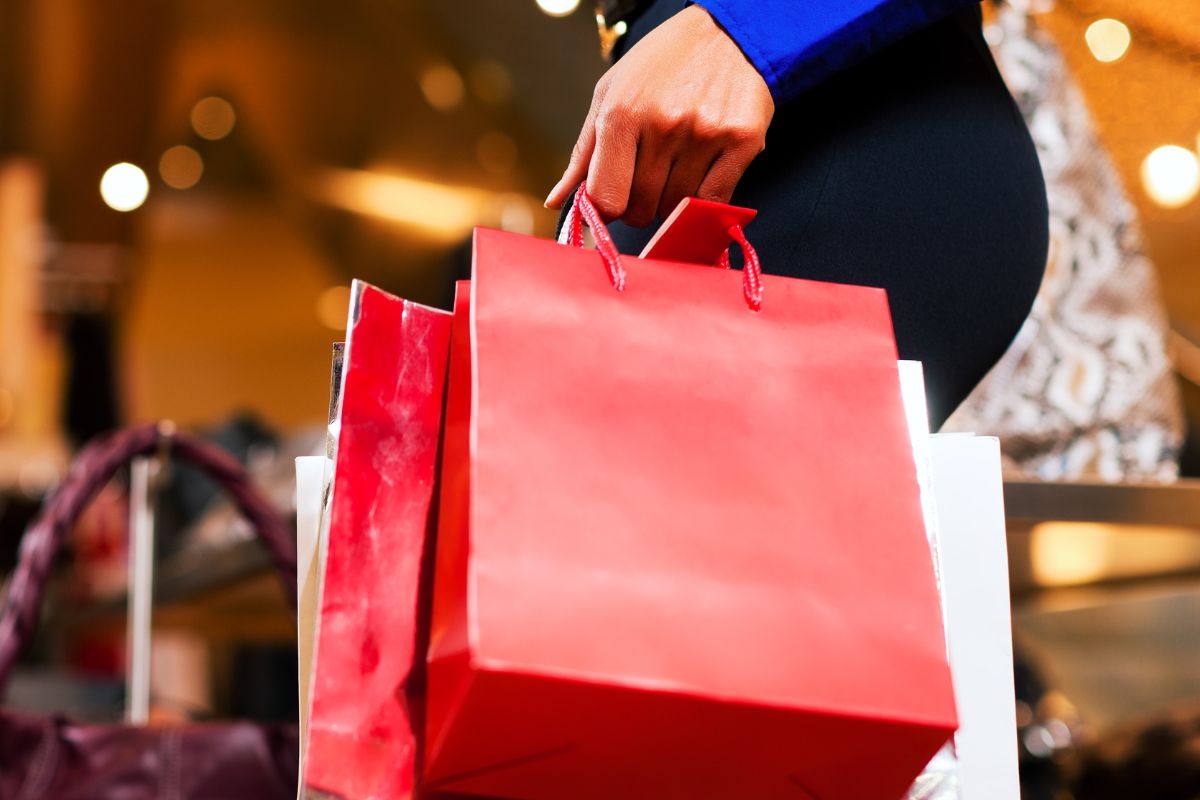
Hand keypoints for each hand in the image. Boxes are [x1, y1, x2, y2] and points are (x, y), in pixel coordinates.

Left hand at [545, 5, 773, 227]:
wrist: (727, 33)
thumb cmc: (661, 65)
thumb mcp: (610, 94)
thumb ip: (584, 153)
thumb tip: (557, 202)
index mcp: (622, 112)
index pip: (606, 197)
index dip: (605, 212)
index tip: (612, 205)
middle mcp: (663, 124)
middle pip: (640, 208)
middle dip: (639, 205)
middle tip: (647, 181)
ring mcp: (704, 134)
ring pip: (676, 208)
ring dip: (671, 201)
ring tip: (676, 167)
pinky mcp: (742, 141)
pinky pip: (715, 202)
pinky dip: (703, 202)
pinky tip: (700, 179)